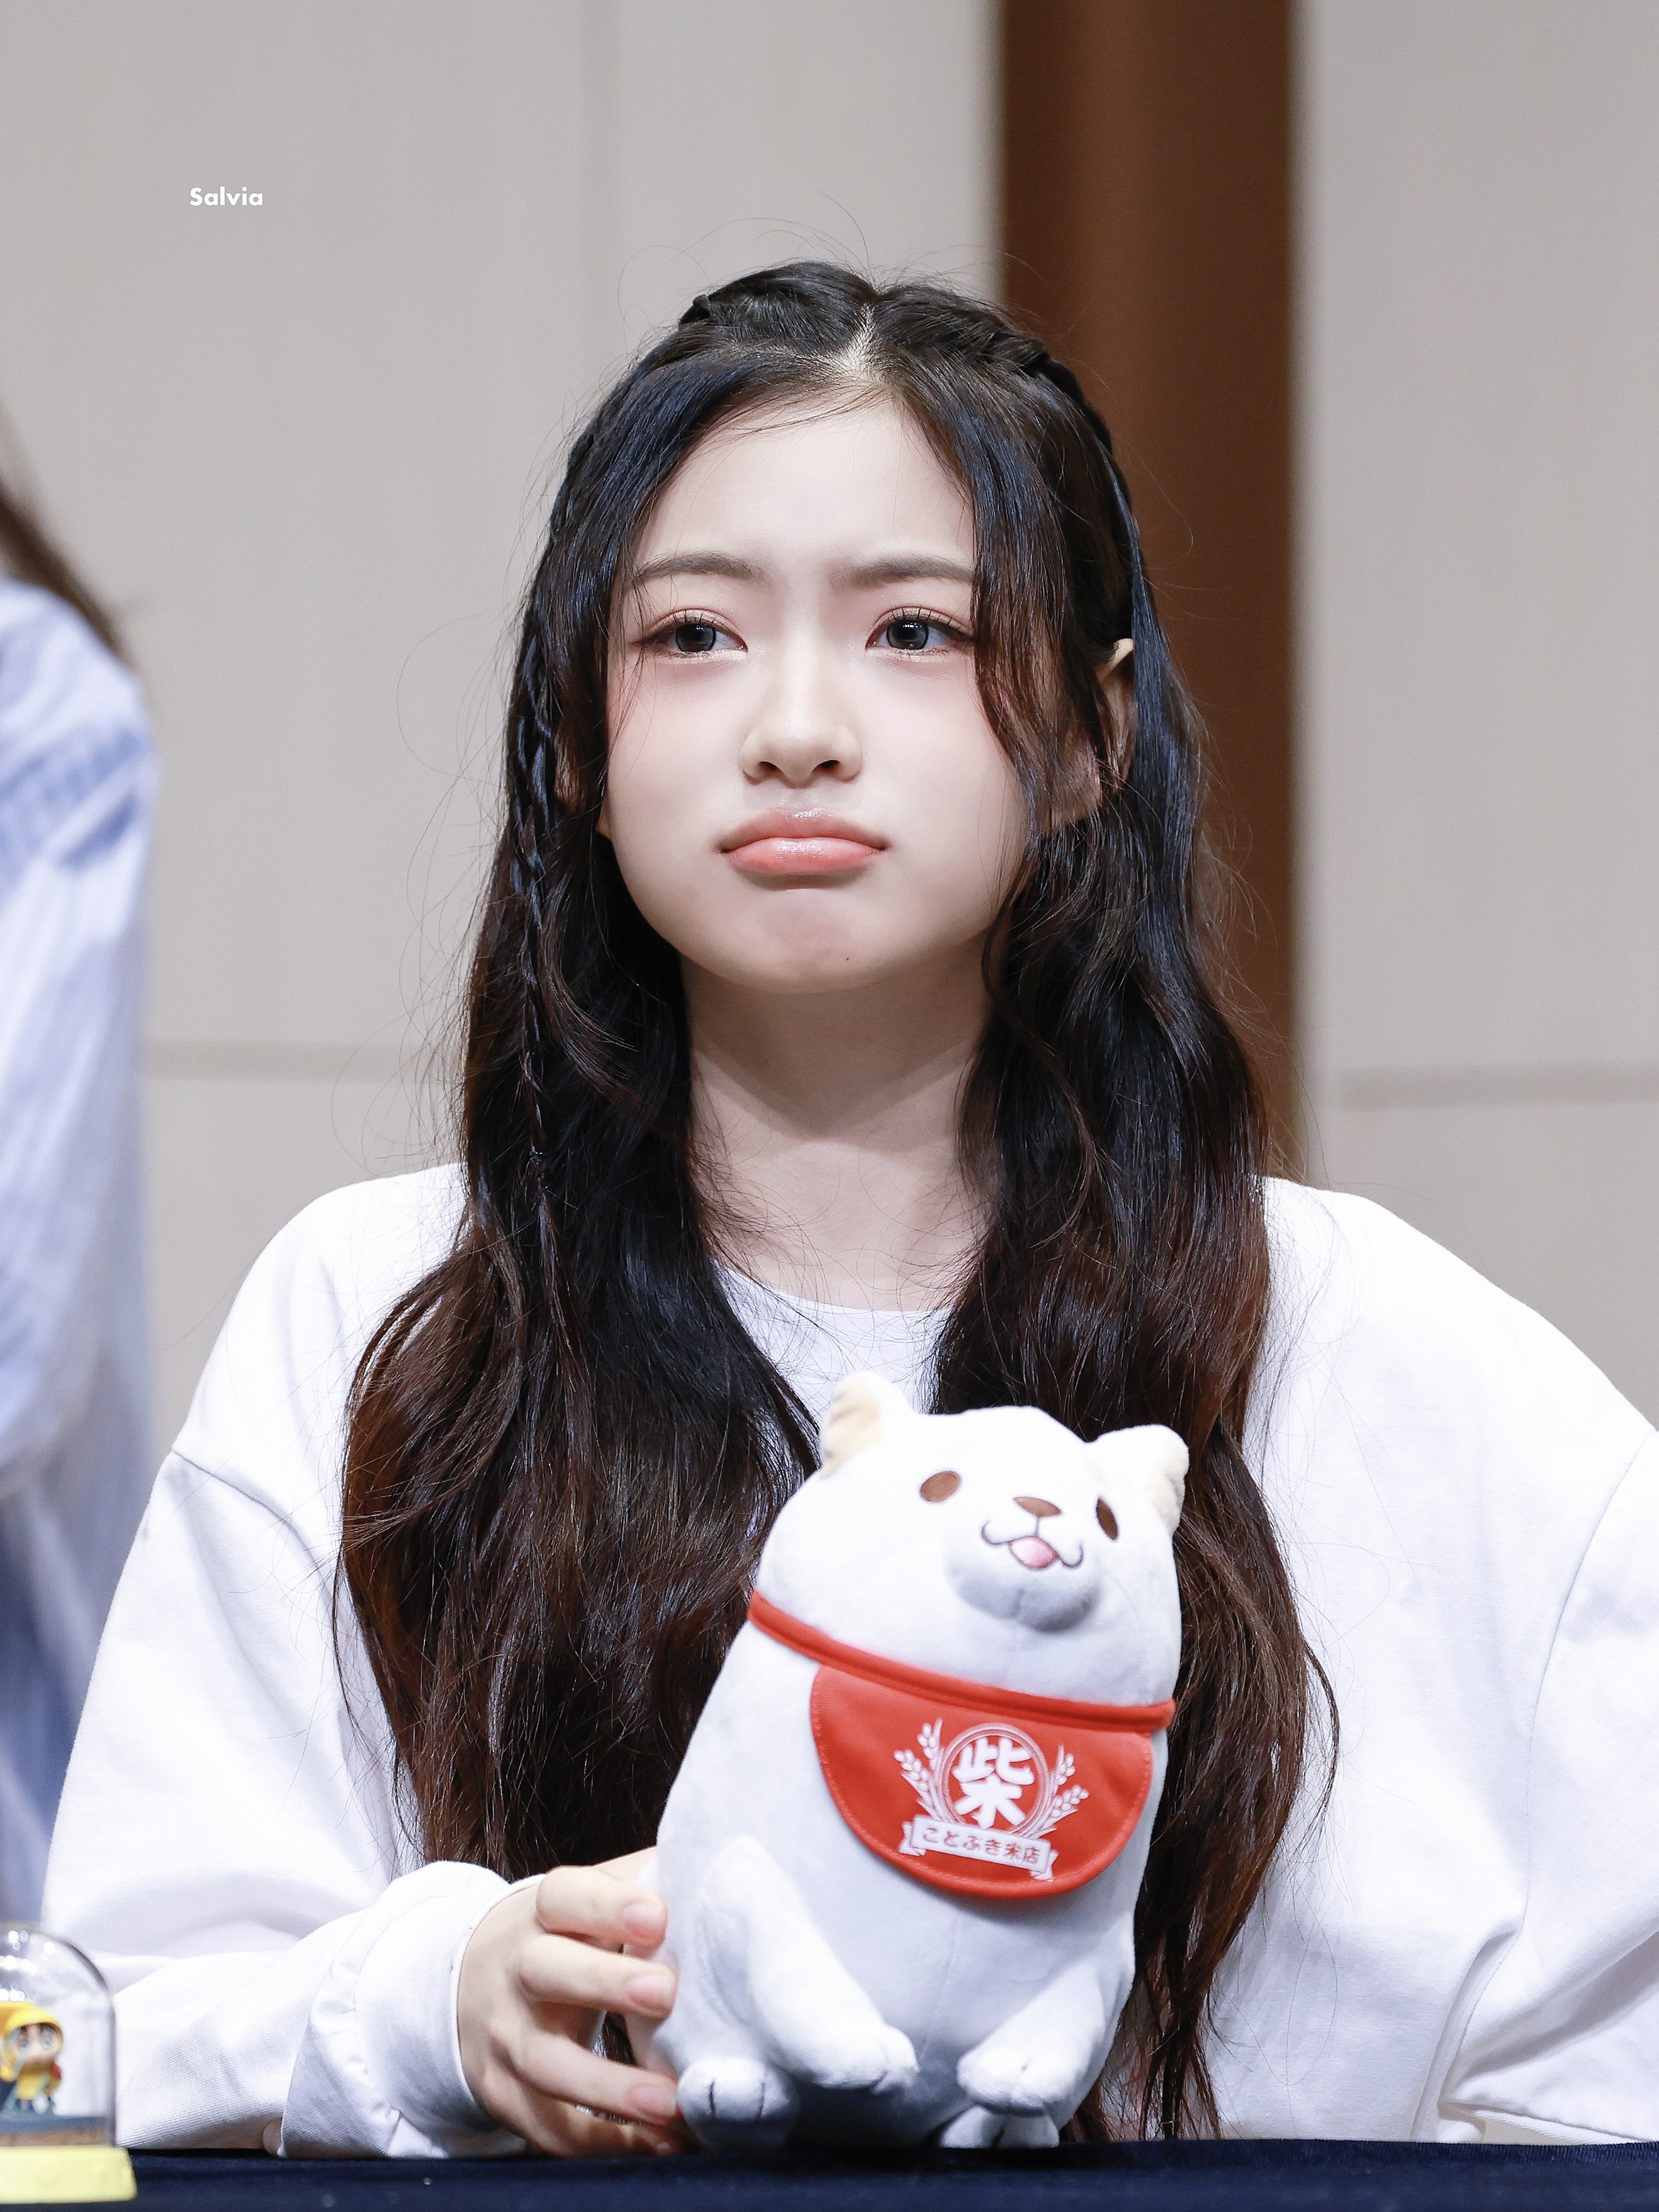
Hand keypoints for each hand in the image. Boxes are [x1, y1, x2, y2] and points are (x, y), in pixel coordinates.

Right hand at [457, 1848, 683, 2154]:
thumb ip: (648, 1880)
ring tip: (672, 2101)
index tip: (659, 1916)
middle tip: (667, 1994)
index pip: (564, 1897)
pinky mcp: (505, 2094)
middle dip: (604, 1982)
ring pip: (545, 2064)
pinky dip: (603, 2143)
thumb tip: (724, 1866)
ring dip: (608, 2088)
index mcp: (542, 1912)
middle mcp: (515, 1970)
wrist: (479, 1980)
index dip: (607, 1904)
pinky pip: (549, 2126)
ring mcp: (504, 2037)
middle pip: (546, 1971)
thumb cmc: (568, 1933)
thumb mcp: (592, 1899)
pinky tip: (659, 2141)